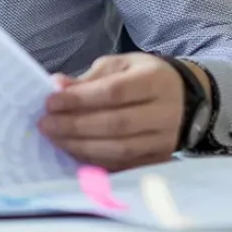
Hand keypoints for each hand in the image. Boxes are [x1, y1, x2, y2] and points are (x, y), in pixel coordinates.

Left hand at [38, 54, 184, 171]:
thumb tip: (57, 85)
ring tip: (55, 138)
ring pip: (120, 150)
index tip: (51, 101)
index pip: (114, 93)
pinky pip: (123, 165)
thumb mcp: (120, 65)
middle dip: (75, 126)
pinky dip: (95, 161)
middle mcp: (164, 113)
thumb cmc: (144, 76)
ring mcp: (164, 141)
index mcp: (154, 81)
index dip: (79, 99)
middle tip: (45, 124)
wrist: (185, 98)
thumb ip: (90, 78)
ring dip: (80, 147)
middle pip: (116, 125)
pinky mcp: (159, 160)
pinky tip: (73, 152)